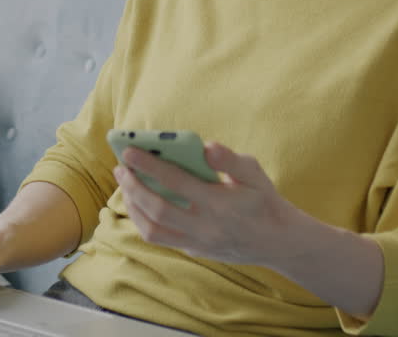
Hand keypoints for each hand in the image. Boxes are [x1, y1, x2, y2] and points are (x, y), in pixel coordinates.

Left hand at [113, 142, 301, 266]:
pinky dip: (144, 221)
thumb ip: (229, 159)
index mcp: (219, 202)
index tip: (130, 151)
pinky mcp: (194, 251)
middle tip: (120, 168)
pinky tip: (139, 203)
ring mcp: (198, 242)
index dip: (150, 165)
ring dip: (134, 206)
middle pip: (158, 208)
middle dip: (134, 186)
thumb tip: (205, 146)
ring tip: (126, 185)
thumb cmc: (263, 200)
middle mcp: (205, 226)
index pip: (177, 181)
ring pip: (153, 229)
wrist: (277, 240)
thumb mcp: (254, 173)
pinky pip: (161, 239)